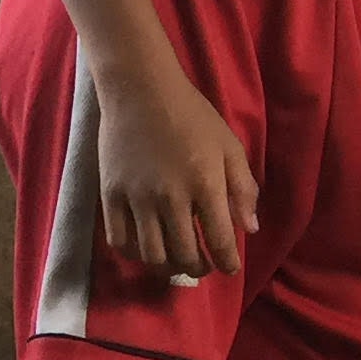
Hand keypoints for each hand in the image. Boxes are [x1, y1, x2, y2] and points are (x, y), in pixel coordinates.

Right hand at [94, 63, 259, 278]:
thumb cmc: (193, 116)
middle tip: (204, 266)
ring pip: (151, 255)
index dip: (227, 262)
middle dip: (199, 268)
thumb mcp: (230, 147)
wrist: (141, 90)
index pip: (219, 240)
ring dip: (168, 267)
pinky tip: (147, 250)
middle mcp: (170, 197)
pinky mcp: (110, 195)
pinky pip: (119, 240)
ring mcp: (136, 198)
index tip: (230, 269)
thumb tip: (250, 228)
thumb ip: (243, 189)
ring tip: (177, 262)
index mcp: (205, 185)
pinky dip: (135, 254)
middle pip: (184, 254)